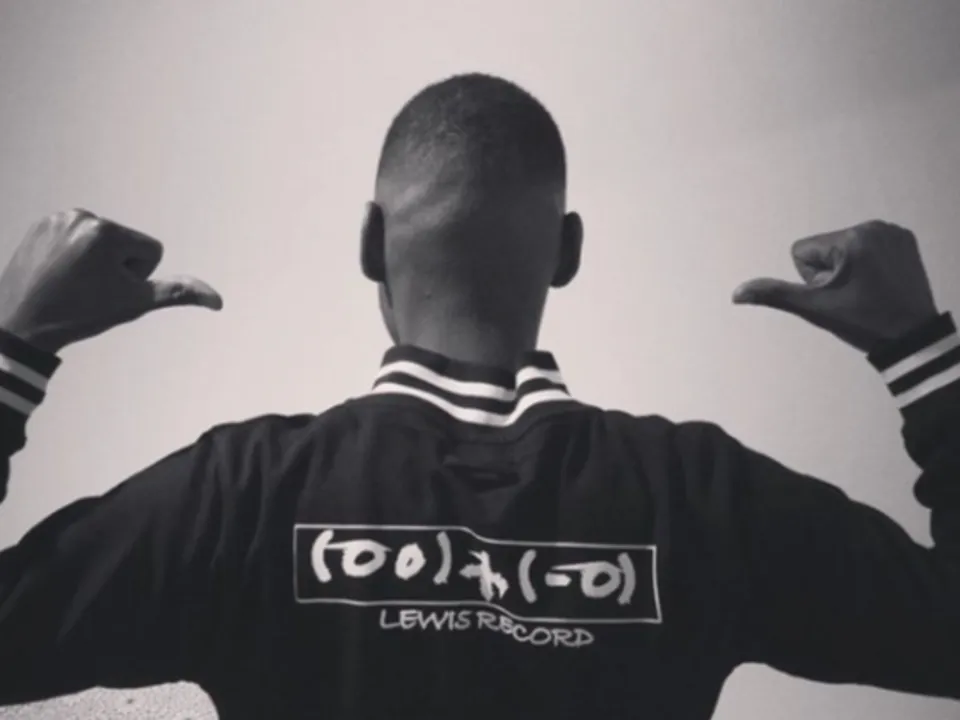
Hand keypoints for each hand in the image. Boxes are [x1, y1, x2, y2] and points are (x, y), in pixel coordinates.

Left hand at [0, 209, 221, 352]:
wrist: (22, 323)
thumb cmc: (80, 315)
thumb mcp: (135, 304)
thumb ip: (177, 293)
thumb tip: (217, 300)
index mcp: (108, 232)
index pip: (151, 250)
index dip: (138, 276)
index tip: (110, 290)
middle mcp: (82, 217)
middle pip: (127, 243)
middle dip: (117, 266)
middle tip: (90, 289)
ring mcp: (58, 218)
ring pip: (102, 240)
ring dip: (96, 261)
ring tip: (73, 282)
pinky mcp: (41, 224)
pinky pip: (76, 237)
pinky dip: (73, 255)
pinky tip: (58, 273)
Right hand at [732, 220, 938, 351]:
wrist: (911, 338)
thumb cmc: (862, 322)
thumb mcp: (815, 308)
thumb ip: (775, 294)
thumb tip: (736, 293)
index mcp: (850, 238)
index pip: (802, 252)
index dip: (812, 278)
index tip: (838, 294)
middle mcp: (872, 226)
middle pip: (823, 248)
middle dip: (830, 272)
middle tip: (853, 295)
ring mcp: (892, 232)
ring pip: (844, 248)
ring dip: (848, 269)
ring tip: (867, 290)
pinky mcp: (905, 240)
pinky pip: (868, 247)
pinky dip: (869, 264)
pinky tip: (881, 282)